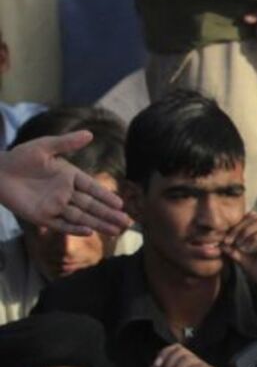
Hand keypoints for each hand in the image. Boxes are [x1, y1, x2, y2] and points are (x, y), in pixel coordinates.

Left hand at [0, 131, 131, 235]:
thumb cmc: (19, 157)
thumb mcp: (44, 146)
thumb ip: (67, 142)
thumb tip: (90, 134)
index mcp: (69, 177)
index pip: (92, 188)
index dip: (106, 196)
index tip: (120, 204)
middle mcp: (65, 193)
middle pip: (91, 206)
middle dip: (109, 215)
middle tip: (127, 223)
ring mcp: (54, 206)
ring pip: (81, 217)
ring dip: (98, 224)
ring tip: (116, 231)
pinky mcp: (42, 217)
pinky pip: (61, 224)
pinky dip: (74, 228)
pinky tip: (89, 232)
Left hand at [222, 212, 256, 303]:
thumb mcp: (249, 262)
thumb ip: (237, 252)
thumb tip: (221, 243)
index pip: (255, 218)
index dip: (238, 225)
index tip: (225, 239)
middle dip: (240, 227)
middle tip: (228, 240)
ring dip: (246, 231)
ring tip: (236, 244)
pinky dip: (255, 237)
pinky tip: (246, 247)